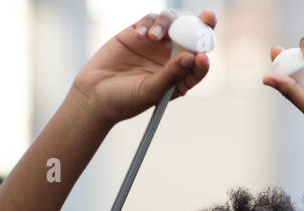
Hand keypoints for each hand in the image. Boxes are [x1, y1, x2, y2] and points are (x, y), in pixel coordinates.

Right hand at [72, 9, 214, 125]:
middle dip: (203, 25)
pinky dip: (150, 23)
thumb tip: (190, 57)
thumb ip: (170, 75)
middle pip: (193, 38)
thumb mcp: (150, 91)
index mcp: (180, 78)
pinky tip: (139, 36)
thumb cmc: (125, 100)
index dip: (203, 59)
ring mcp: (156, 45)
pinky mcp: (138, 32)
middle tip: (208, 17)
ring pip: (173, 23)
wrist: (94, 94)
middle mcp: (172, 59)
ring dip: (168, 25)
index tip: (202, 56)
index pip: (199, 66)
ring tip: (152, 37)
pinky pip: (151, 19)